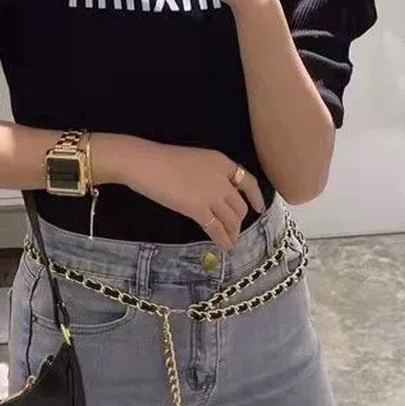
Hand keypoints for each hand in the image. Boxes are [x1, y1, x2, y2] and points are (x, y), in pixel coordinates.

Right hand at [101, 137, 264, 250]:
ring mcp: (211, 194)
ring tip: (231, 241)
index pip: (247, 182)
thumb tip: (214, 193)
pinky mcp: (198, 209)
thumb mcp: (195, 160)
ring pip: (231, 219)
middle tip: (234, 229)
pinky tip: (224, 246)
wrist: (146, 163)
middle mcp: (222, 178)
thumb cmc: (163, 159)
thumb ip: (209, 174)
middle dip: (239, 220)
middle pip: (239, 205)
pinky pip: (216, 228)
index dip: (256, 197)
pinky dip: (223, 239)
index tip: (259, 208)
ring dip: (233, 232)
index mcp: (222, 162)